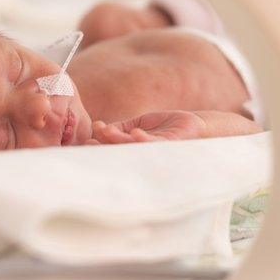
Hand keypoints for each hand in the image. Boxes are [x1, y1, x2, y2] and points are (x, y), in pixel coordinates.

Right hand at [88, 111, 206, 144]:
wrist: (194, 126)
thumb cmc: (167, 127)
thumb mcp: (139, 123)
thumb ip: (121, 127)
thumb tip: (99, 128)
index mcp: (133, 149)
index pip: (111, 150)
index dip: (97, 147)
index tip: (84, 142)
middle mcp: (142, 155)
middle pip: (119, 154)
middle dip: (103, 149)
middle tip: (90, 144)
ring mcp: (155, 153)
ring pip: (132, 149)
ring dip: (118, 141)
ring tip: (106, 132)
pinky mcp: (169, 147)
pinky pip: (154, 146)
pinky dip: (144, 140)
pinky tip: (135, 134)